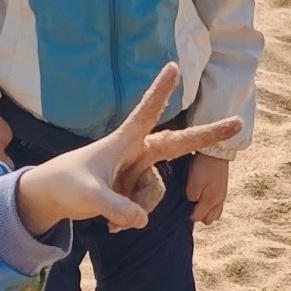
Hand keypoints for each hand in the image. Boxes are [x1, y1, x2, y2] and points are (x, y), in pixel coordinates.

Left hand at [15, 67, 244, 239]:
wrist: (51, 199)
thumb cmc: (66, 186)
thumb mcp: (88, 197)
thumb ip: (116, 207)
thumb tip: (143, 221)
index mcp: (123, 142)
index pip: (146, 113)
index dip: (160, 91)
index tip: (172, 66)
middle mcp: (136, 154)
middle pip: (177, 145)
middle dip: (208, 135)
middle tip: (238, 121)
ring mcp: (138, 173)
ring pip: (155, 193)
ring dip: (137, 208)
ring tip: (111, 216)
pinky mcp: (135, 190)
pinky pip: (145, 209)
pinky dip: (130, 220)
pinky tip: (111, 225)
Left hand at [185, 149, 234, 228]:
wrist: (217, 151)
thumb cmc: (203, 166)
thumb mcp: (194, 181)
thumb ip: (191, 195)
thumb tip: (192, 202)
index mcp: (211, 200)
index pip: (199, 217)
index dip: (189, 215)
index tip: (182, 209)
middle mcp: (219, 201)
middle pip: (209, 219)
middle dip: (199, 215)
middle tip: (190, 205)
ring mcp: (223, 195)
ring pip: (215, 213)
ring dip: (206, 211)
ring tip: (197, 201)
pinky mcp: (223, 188)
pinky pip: (217, 204)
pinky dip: (210, 204)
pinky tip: (203, 194)